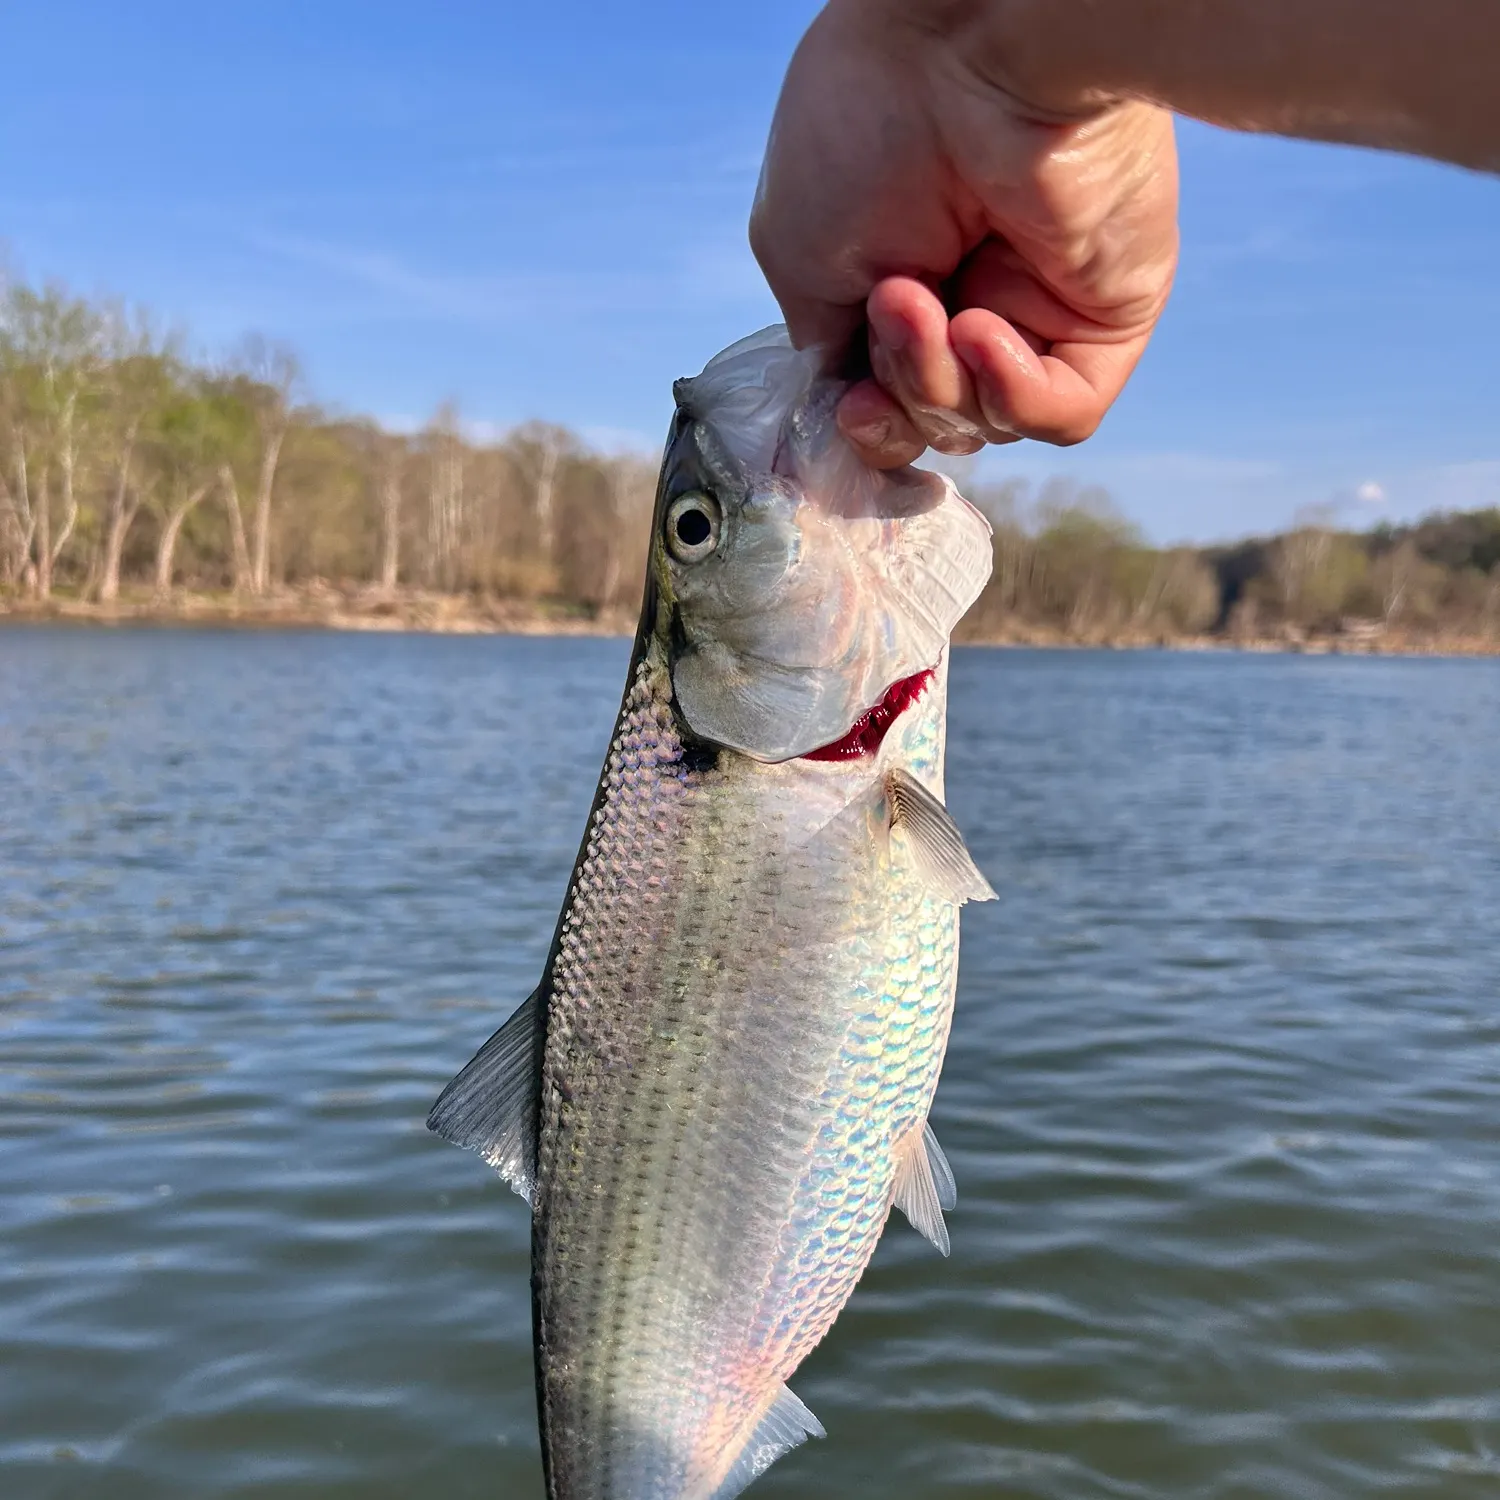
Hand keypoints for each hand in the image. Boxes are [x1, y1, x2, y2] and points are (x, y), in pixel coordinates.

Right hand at [750, 0, 1180, 467]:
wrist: (967, 42)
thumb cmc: (865, 119)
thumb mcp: (800, 256)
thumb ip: (827, 348)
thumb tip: (849, 407)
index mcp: (903, 281)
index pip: (888, 399)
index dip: (866, 421)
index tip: (848, 405)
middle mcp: (972, 296)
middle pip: (932, 422)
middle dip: (896, 390)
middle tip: (893, 305)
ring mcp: (1041, 309)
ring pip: (987, 423)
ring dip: (936, 379)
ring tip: (923, 299)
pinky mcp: (1105, 317)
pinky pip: (1062, 414)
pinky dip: (1011, 392)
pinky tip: (982, 328)